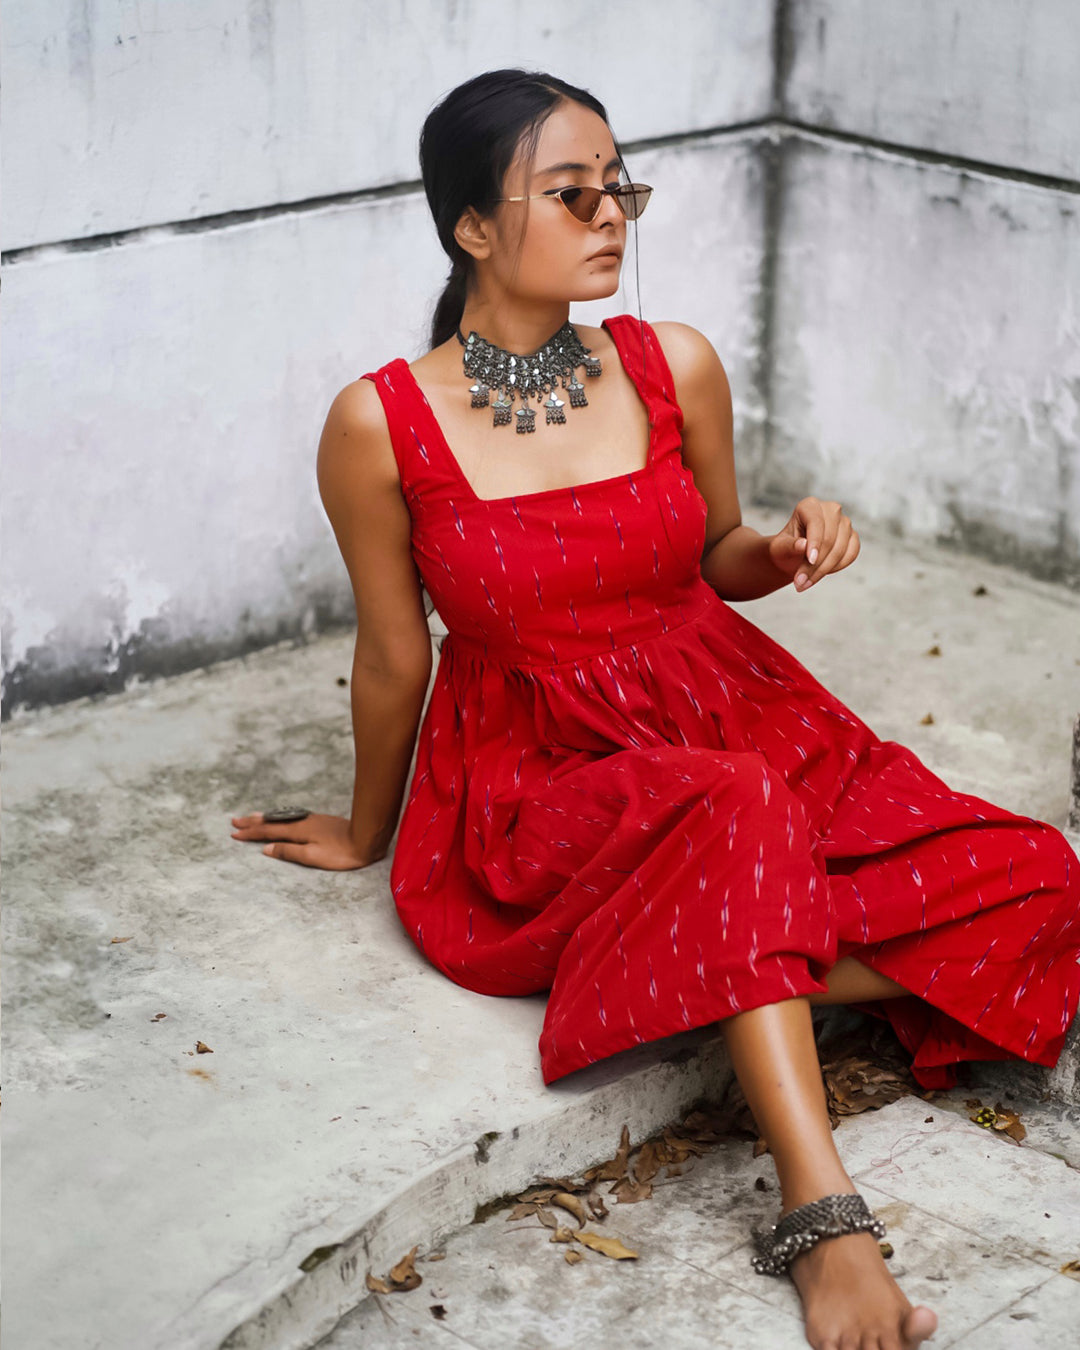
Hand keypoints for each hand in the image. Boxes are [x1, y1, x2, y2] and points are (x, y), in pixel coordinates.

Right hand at [229, 811, 380, 869]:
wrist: (367, 838)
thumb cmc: (341, 853)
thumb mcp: (312, 857)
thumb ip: (289, 851)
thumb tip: (266, 849)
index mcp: (298, 831)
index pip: (268, 832)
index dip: (251, 833)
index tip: (234, 833)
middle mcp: (302, 822)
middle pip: (273, 822)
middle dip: (253, 822)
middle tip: (235, 821)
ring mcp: (312, 820)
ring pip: (282, 818)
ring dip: (265, 818)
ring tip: (253, 817)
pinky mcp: (320, 822)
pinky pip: (292, 818)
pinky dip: (280, 819)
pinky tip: (282, 820)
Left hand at [767, 497, 859, 591]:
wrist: (793, 555)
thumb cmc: (785, 548)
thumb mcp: (780, 548)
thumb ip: (790, 545)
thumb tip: (804, 545)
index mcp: (809, 505)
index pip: (816, 522)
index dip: (815, 543)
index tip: (810, 561)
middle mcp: (830, 509)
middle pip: (829, 539)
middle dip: (816, 564)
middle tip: (800, 583)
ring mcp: (844, 522)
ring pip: (840, 549)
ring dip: (824, 570)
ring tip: (805, 583)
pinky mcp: (853, 536)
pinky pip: (851, 554)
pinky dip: (837, 567)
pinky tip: (821, 574)